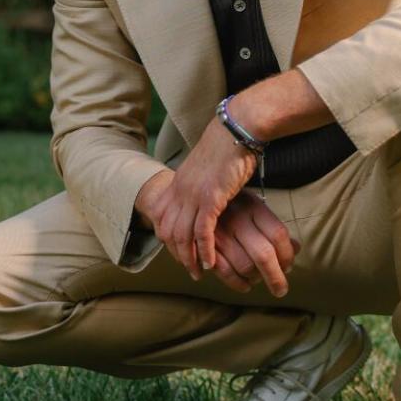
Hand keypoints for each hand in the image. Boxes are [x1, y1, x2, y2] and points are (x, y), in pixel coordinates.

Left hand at [132, 157, 298, 296]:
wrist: (237, 128)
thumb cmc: (229, 145)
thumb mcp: (208, 168)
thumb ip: (204, 183)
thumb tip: (211, 193)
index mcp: (179, 182)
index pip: (164, 217)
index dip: (169, 239)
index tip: (180, 253)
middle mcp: (181, 189)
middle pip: (169, 230)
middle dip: (178, 253)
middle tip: (189, 269)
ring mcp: (193, 194)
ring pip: (183, 235)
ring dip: (190, 258)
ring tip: (199, 272)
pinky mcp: (210, 197)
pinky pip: (202, 231)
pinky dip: (205, 250)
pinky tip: (210, 262)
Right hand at [207, 191, 299, 296]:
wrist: (194, 195)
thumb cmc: (232, 205)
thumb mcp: (255, 207)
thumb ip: (273, 228)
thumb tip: (296, 248)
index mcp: (253, 206)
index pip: (278, 234)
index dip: (287, 255)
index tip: (288, 266)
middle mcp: (237, 218)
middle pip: (264, 255)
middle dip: (276, 278)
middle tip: (281, 289)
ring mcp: (219, 233)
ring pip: (245, 266)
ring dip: (256, 279)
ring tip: (258, 279)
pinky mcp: (204, 245)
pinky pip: (225, 272)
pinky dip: (238, 284)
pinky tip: (245, 285)